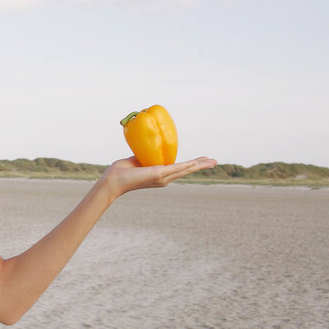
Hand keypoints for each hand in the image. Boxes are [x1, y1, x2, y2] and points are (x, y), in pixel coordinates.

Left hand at [100, 155, 217, 197]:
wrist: (114, 179)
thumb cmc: (121, 171)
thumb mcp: (136, 160)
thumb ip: (144, 156)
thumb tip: (146, 148)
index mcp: (159, 175)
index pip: (178, 169)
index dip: (190, 165)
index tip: (200, 161)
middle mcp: (163, 178)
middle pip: (187, 170)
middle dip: (201, 165)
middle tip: (214, 161)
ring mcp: (163, 177)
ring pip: (187, 169)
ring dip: (200, 165)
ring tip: (213, 161)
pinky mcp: (160, 174)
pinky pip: (180, 167)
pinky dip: (192, 164)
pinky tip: (201, 162)